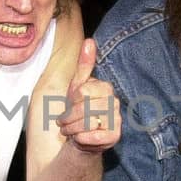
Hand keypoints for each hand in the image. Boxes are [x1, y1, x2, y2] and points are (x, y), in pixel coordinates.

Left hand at [59, 38, 120, 152]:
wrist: (82, 137)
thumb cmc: (78, 110)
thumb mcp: (77, 86)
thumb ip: (84, 65)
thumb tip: (90, 41)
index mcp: (106, 88)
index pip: (82, 91)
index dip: (71, 100)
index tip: (70, 104)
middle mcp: (115, 103)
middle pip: (84, 109)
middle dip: (68, 118)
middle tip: (63, 122)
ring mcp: (117, 120)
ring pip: (87, 123)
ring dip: (71, 128)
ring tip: (68, 129)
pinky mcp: (115, 136)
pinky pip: (92, 137)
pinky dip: (80, 139)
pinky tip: (79, 138)